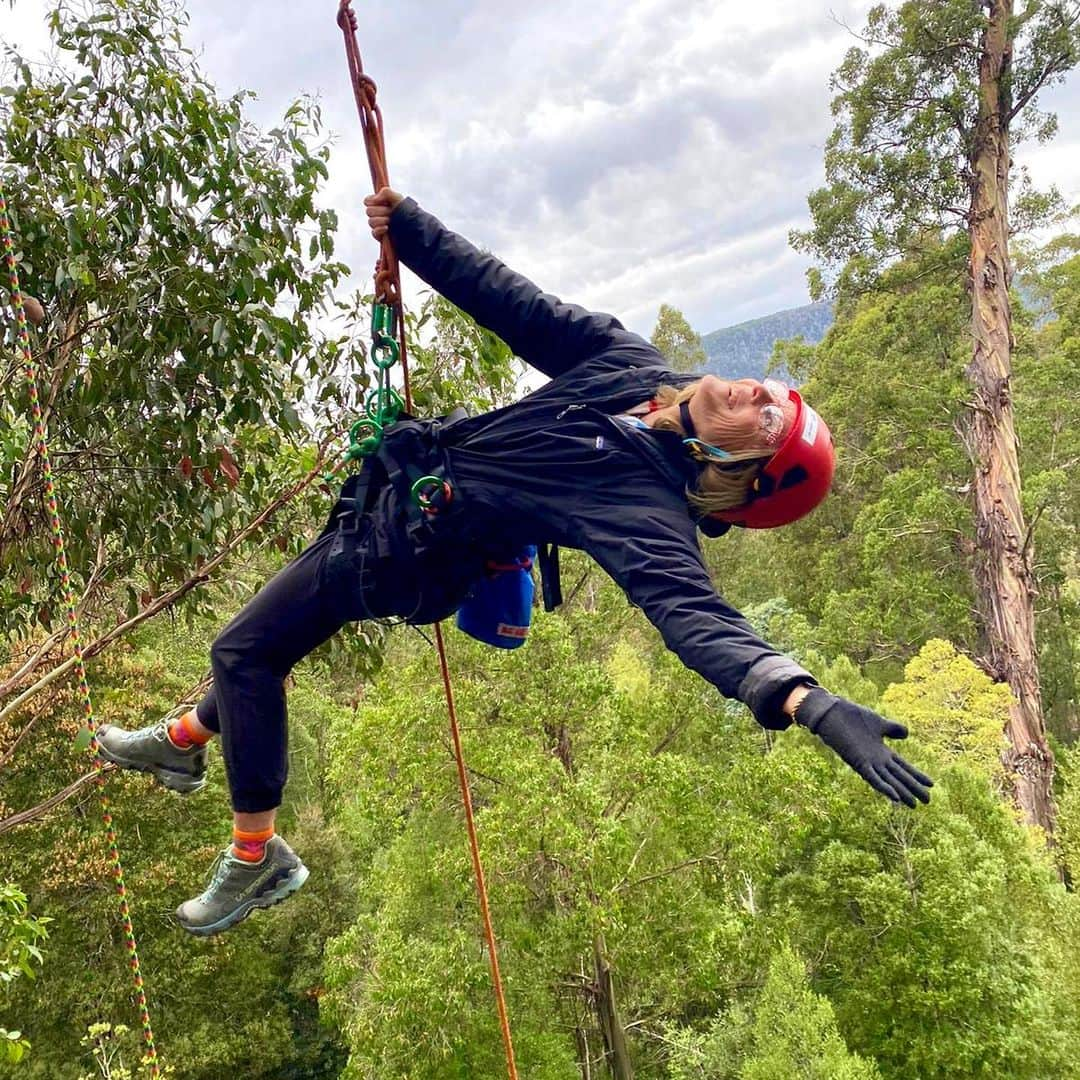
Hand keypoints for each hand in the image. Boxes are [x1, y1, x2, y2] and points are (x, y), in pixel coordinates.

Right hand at [364, 187, 403, 240]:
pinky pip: (374, 232)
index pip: (367, 201)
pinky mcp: (380, 236)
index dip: (371, 201)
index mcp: (380, 204)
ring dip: (382, 220)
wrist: (414, 228)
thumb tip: (373, 200)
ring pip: (371, 221)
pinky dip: (380, 229)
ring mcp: (378, 225)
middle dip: (381, 211)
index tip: (381, 202)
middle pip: (369, 211)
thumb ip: (385, 192)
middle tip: (391, 212)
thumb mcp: (398, 198)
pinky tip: (387, 228)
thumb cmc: (407, 211)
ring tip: (391, 221)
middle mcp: (378, 214)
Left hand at [795, 688, 932, 806]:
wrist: (831, 711)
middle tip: (928, 801)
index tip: (932, 784)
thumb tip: (907, 733)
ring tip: (915, 805)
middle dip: (913, 788)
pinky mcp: (857, 762)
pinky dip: (883, 787)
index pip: (903, 766)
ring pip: (888, 781)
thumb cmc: (852, 716)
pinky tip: (895, 797)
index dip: (917, 775)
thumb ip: (892, 729)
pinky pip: (872, 778)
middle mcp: (876, 760)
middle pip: (899, 776)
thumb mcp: (878, 722)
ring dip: (901, 793)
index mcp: (881, 751)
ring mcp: (867, 762)